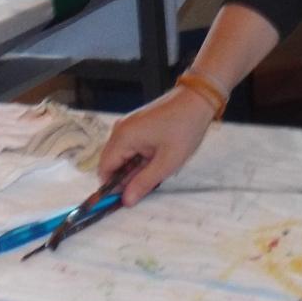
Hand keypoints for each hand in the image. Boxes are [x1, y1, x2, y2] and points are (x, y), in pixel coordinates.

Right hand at [96, 87, 218, 207]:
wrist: (197, 99)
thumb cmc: (184, 129)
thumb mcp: (167, 162)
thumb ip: (143, 183)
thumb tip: (126, 201)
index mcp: (123, 137)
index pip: (104, 169)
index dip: (112, 187)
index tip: (128, 199)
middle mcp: (120, 130)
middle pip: (111, 163)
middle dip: (125, 178)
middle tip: (149, 184)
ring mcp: (128, 125)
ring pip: (122, 156)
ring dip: (134, 168)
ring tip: (157, 170)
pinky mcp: (136, 124)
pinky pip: (130, 146)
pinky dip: (139, 157)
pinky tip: (157, 160)